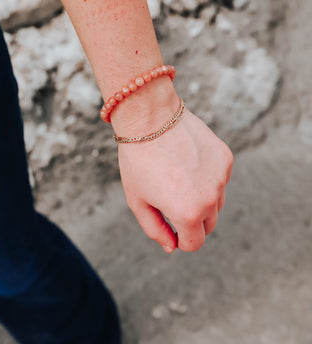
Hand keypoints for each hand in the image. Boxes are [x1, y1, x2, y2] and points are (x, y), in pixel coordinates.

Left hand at [117, 106, 232, 252]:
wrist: (151, 117)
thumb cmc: (138, 160)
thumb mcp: (138, 201)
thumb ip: (155, 229)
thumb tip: (172, 246)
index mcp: (187, 213)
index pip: (194, 243)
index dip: (180, 239)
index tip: (171, 227)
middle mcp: (210, 198)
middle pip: (208, 225)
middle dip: (191, 220)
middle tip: (171, 200)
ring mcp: (221, 177)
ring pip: (216, 202)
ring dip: (202, 198)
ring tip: (178, 177)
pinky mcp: (226, 158)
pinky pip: (219, 179)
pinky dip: (207, 177)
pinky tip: (188, 160)